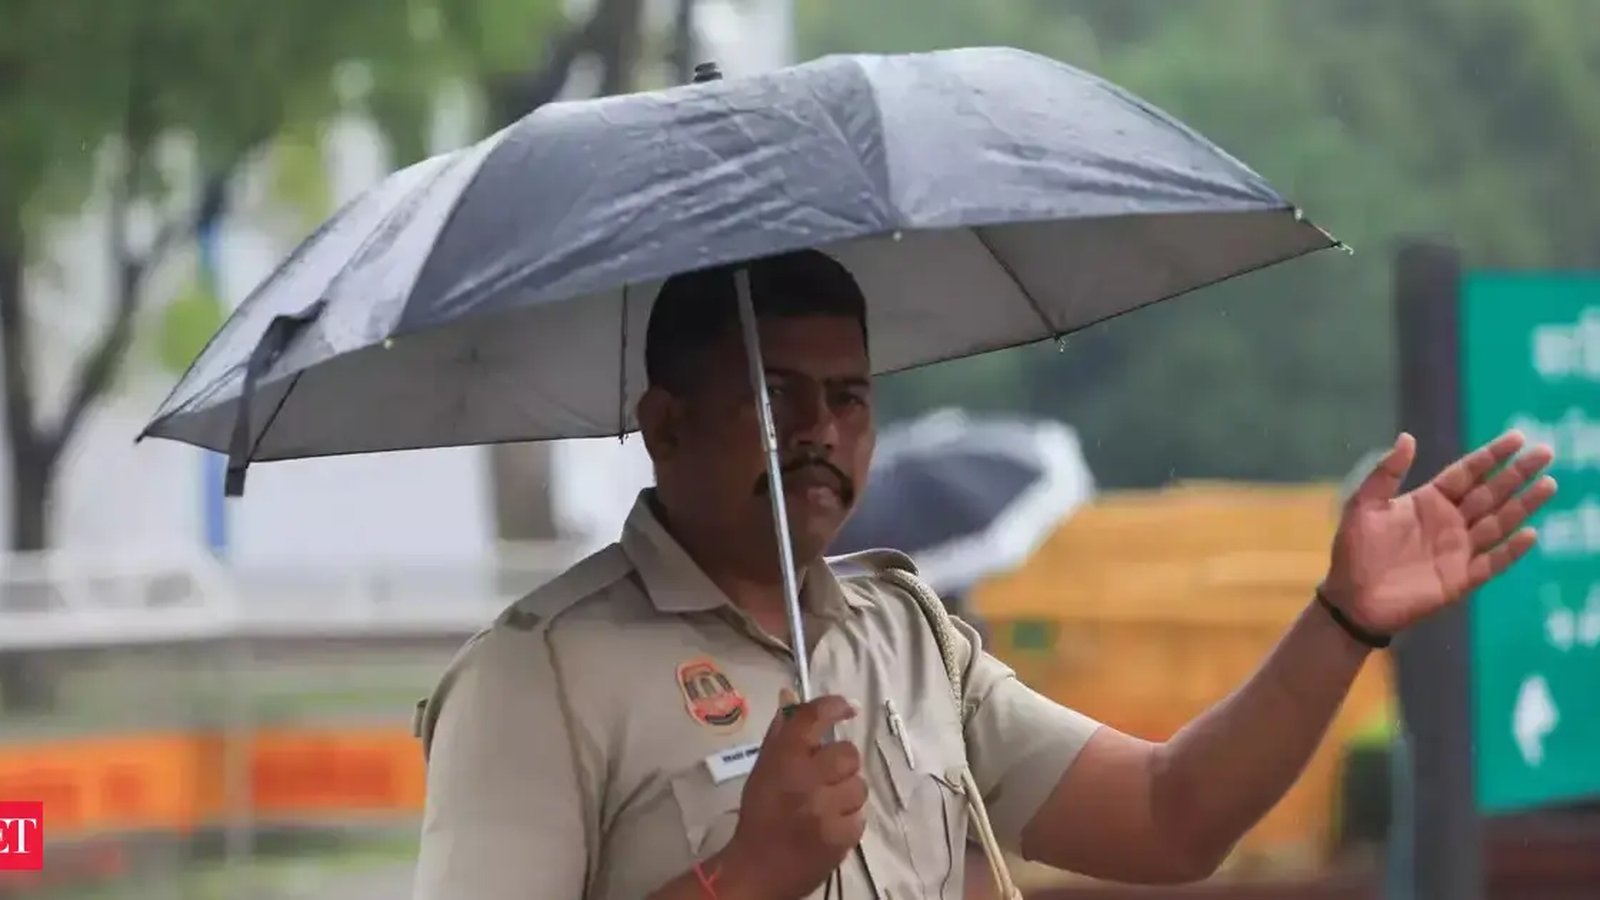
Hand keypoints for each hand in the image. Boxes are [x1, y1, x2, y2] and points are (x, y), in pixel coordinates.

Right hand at [721, 689, 865, 898]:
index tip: (849, 708)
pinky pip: (860, 817)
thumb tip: (791, 696)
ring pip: (859, 786)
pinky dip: (848, 820)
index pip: (814, 717)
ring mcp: (826, 810)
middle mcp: (806, 779)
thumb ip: (781, 733)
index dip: (835, 706)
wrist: (756, 869)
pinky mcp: (841, 837)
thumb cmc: (759, 815)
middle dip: (841, 764)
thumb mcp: (763, 769)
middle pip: (848, 754)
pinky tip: (830, 826)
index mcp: (783, 759)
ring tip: (827, 806)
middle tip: (827, 776)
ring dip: (846, 794)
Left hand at [1323, 429, 1556, 636]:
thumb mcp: (1363, 505)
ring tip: (1548, 484)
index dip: (1491, 455)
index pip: (1467, 473)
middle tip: (1545, 452)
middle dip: (1517, 473)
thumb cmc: (1354, 550)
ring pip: (1499, 523)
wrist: (1351, 598)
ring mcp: (1458, 550)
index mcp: (1428, 501)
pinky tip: (1530, 534)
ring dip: (1523, 505)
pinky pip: (1492, 562)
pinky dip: (1511, 551)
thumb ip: (1386, 472)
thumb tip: (1407, 437)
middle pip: (1490, 493)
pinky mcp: (1460, 578)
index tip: (1517, 437)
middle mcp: (1449, 522)